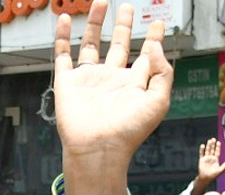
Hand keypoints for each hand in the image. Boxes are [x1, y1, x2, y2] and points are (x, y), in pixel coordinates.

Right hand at [54, 1, 171, 194]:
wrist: (98, 149)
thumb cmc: (129, 131)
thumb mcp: (158, 102)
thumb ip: (162, 72)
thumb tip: (156, 46)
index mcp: (133, 85)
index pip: (145, 56)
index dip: (153, 38)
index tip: (158, 22)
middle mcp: (111, 80)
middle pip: (119, 46)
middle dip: (124, 26)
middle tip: (129, 8)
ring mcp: (89, 80)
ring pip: (92, 44)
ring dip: (96, 23)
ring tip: (101, 1)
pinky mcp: (67, 83)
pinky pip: (63, 55)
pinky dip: (62, 37)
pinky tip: (64, 19)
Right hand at [196, 138, 224, 183]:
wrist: (206, 178)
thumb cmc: (213, 175)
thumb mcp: (220, 170)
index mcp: (216, 160)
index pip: (217, 152)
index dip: (218, 147)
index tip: (218, 142)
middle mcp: (211, 158)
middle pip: (212, 150)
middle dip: (213, 145)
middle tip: (213, 139)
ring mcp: (206, 159)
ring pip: (207, 150)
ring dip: (208, 146)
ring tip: (209, 140)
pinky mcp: (202, 160)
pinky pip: (202, 154)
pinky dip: (202, 150)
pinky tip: (202, 145)